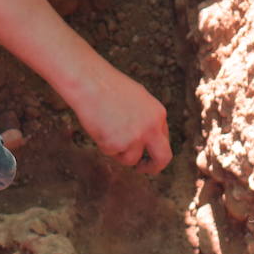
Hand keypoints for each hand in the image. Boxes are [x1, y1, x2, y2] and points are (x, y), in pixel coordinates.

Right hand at [67, 59, 170, 173]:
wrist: (90, 84)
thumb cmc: (109, 87)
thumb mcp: (138, 99)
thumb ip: (145, 118)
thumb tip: (144, 138)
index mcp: (158, 115)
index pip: (163, 140)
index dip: (153, 149)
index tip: (147, 155)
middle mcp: (151, 129)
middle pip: (162, 158)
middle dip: (153, 167)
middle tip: (142, 170)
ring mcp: (134, 139)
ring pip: (130, 159)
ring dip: (119, 151)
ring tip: (106, 130)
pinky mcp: (116, 145)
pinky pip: (111, 154)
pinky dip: (104, 145)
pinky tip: (99, 127)